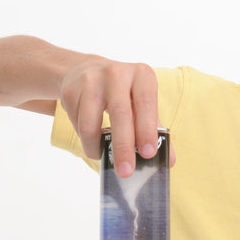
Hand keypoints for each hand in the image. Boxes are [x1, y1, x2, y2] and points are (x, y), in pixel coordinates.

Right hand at [59, 57, 172, 176]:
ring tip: (103, 157)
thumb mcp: (142, 102)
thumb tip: (169, 159)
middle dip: (123, 146)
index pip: (146, 103)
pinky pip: (77, 123)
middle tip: (126, 170)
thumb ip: (155, 129)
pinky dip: (85, 138)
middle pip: (120, 114)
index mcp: (142, 75)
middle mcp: (117, 73)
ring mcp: (91, 80)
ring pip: (91, 122)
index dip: (147, 129)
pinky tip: (91, 140)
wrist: (87, 69)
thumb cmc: (123, 92)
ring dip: (96, 147)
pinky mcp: (70, 90)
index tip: (148, 153)